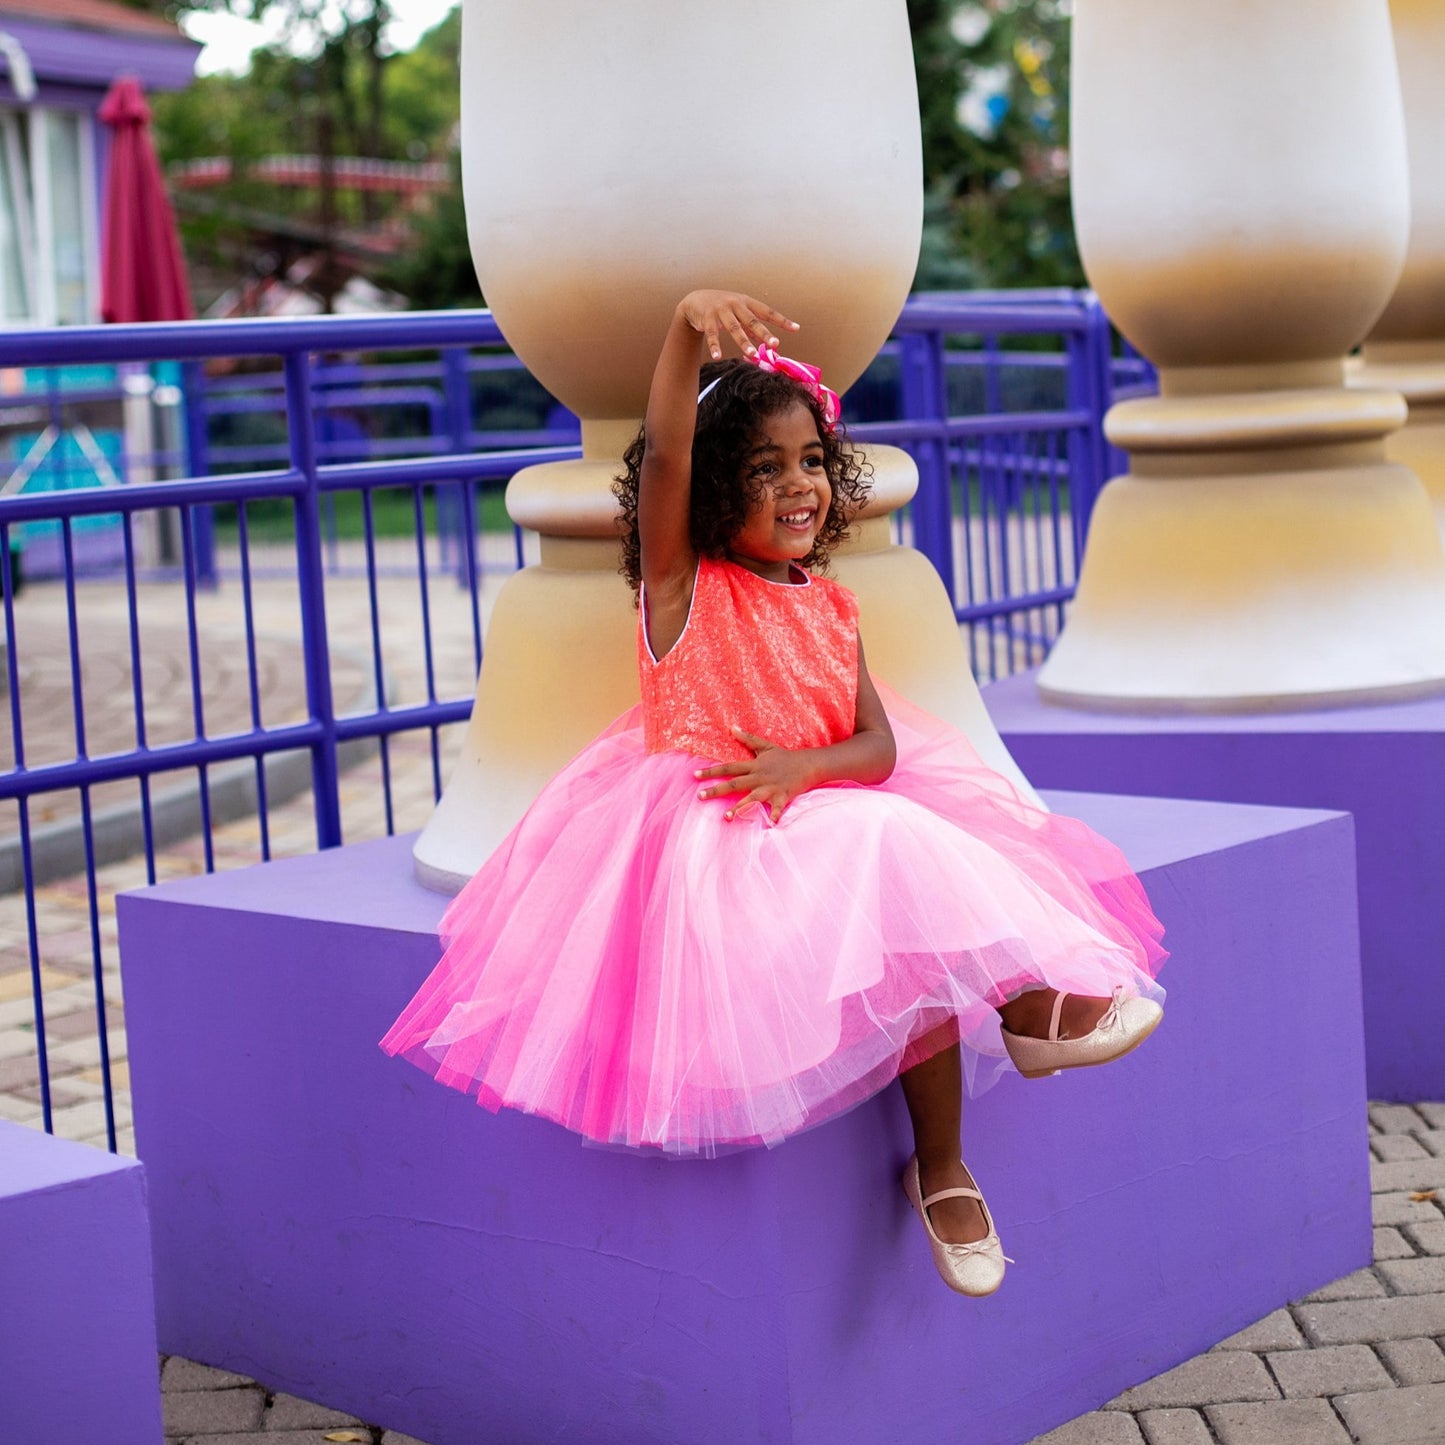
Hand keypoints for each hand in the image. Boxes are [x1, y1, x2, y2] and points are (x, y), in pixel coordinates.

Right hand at [678, 290, 799, 361]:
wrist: (695, 300)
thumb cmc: (721, 307)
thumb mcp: (738, 313)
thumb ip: (750, 325)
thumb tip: (765, 339)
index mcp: (746, 302)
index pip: (767, 312)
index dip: (781, 320)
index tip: (796, 328)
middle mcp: (735, 304)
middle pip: (752, 320)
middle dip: (764, 333)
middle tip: (775, 344)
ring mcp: (721, 310)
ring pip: (734, 328)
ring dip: (743, 342)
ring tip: (752, 355)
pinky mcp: (707, 318)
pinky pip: (712, 334)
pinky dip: (714, 346)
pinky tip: (717, 356)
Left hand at [694, 727, 816, 822]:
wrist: (808, 764)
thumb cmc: (785, 757)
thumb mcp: (765, 746)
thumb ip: (747, 739)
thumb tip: (732, 727)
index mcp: (754, 765)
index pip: (728, 768)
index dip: (712, 771)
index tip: (695, 775)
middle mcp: (759, 777)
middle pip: (735, 783)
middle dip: (717, 790)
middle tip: (699, 796)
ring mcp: (771, 787)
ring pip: (752, 798)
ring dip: (740, 807)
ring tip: (726, 817)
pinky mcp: (783, 796)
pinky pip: (778, 808)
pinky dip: (776, 816)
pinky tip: (771, 824)